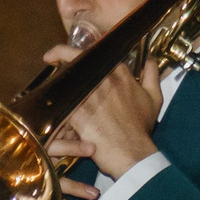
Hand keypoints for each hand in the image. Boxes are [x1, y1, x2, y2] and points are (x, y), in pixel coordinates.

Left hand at [42, 41, 161, 187]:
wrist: (132, 152)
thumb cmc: (141, 128)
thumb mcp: (154, 98)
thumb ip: (152, 75)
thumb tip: (151, 60)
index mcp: (119, 72)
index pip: (96, 50)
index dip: (80, 48)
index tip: (70, 51)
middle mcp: (103, 79)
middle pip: (75, 59)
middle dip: (59, 54)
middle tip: (49, 57)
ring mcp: (89, 94)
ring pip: (64, 76)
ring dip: (55, 76)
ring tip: (47, 79)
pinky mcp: (77, 112)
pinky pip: (58, 99)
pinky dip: (51, 98)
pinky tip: (45, 99)